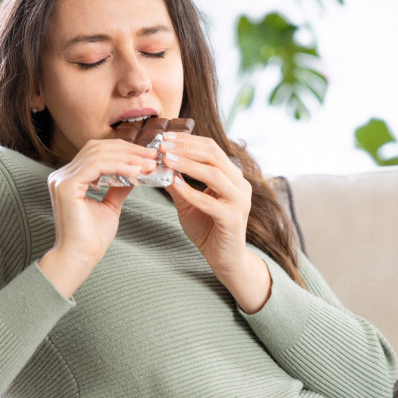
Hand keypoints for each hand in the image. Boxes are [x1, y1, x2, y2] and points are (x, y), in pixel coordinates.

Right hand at [38, 139, 158, 296]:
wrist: (81, 258)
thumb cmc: (92, 238)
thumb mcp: (111, 207)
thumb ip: (119, 187)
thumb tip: (135, 172)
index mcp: (71, 178)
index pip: (97, 151)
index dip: (123, 150)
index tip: (147, 155)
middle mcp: (62, 175)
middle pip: (98, 148)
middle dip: (128, 150)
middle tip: (152, 155)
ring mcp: (62, 179)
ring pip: (98, 155)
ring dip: (128, 157)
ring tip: (148, 164)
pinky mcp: (66, 186)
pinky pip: (96, 166)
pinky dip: (118, 166)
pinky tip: (136, 171)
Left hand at [161, 132, 270, 312]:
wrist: (225, 259)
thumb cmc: (208, 229)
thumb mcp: (188, 203)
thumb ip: (177, 184)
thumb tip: (157, 165)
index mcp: (232, 176)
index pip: (211, 148)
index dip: (188, 140)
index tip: (165, 137)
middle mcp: (240, 185)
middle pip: (214, 155)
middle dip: (186, 147)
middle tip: (162, 145)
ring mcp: (239, 201)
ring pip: (214, 174)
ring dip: (188, 164)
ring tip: (166, 159)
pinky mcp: (233, 219)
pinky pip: (209, 202)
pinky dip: (190, 192)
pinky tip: (173, 184)